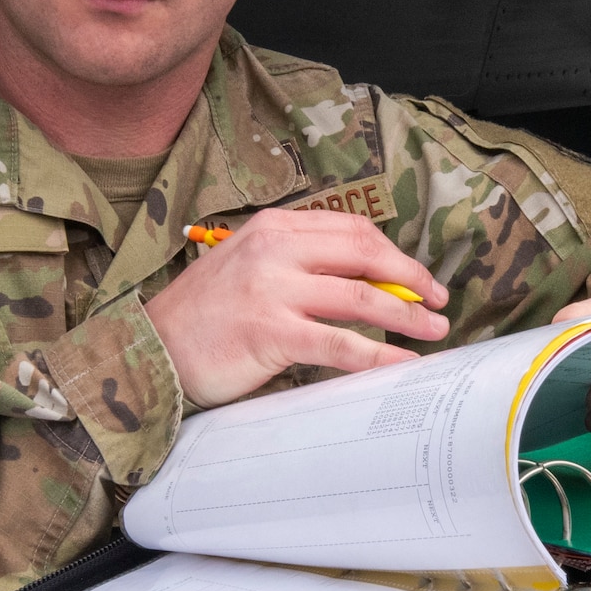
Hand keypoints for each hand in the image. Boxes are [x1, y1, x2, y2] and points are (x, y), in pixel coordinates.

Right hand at [146, 208, 449, 407]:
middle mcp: (275, 250)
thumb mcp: (250, 267)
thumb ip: (302, 265)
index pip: (352, 229)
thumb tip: (372, 284)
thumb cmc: (206, 316)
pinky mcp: (272, 333)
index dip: (395, 253)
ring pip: (361, 298)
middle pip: (366, 255)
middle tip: (439, 301)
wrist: (151, 350)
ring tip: (434, 331)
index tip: (419, 277)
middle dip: (412, 279)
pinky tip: (402, 362)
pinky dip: (380, 354)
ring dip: (408, 316)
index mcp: (274, 227)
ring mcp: (273, 290)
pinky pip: (341, 343)